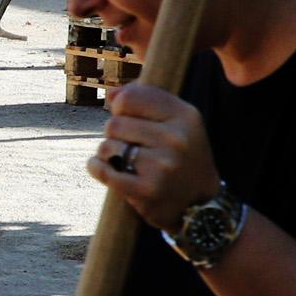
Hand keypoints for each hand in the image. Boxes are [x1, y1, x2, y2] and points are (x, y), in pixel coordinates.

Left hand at [91, 81, 217, 232]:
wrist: (199, 202)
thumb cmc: (181, 155)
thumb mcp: (176, 120)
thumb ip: (146, 100)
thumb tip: (111, 94)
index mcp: (184, 116)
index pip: (130, 97)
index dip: (121, 107)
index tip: (128, 118)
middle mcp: (176, 138)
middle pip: (115, 123)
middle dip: (115, 134)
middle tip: (128, 145)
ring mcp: (162, 165)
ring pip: (107, 146)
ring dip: (108, 153)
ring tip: (123, 160)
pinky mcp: (146, 190)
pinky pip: (104, 171)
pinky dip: (96, 167)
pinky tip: (99, 166)